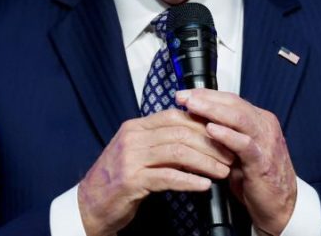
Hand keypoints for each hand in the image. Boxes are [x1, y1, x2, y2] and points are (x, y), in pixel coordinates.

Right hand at [77, 109, 235, 235]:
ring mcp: (130, 158)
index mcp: (136, 126)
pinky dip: (189, 180)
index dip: (203, 125)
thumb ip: (161, 141)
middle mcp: (133, 137)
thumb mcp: (138, 152)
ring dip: (205, 162)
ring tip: (222, 171)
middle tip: (230, 155)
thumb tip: (196, 136)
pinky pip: (167, 177)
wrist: (90, 204)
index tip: (223, 135)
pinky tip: (204, 185)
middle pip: (180, 132)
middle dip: (210, 144)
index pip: (176, 116)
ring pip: (177, 152)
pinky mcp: (131, 180)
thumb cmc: (118, 179)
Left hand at [175, 89, 297, 234]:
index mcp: (260, 121)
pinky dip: (227, 135)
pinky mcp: (262, 162)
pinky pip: (244, 144)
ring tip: (192, 106)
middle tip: (184, 96)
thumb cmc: (257, 179)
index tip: (185, 94)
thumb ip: (225, 135)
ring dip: (213, 110)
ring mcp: (266, 143)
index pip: (231, 99)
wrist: (280, 207)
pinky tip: (210, 130)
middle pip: (234, 103)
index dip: (207, 95)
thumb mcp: (239, 151)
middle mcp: (265, 127)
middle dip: (206, 98)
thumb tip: (196, 121)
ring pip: (240, 118)